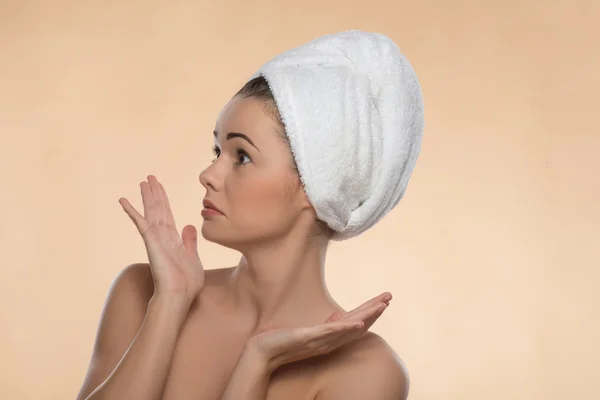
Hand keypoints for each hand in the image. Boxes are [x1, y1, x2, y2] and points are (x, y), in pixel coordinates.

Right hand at [119, 175, 204, 303]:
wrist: (179, 296)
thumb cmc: (187, 283)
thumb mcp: (193, 257)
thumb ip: (189, 241)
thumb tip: (188, 225)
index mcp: (173, 240)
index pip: (167, 215)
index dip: (164, 200)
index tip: (160, 187)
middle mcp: (163, 237)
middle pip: (158, 210)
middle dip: (155, 193)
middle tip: (150, 177)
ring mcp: (156, 239)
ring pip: (151, 212)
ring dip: (147, 196)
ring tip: (144, 181)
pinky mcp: (151, 242)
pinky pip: (140, 223)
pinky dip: (132, 211)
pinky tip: (123, 200)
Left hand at [246, 292, 391, 372]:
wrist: (263, 353)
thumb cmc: (284, 341)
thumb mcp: (309, 331)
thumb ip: (326, 325)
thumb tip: (339, 315)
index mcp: (330, 338)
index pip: (356, 322)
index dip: (371, 312)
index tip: (384, 300)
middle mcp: (329, 341)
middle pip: (358, 324)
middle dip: (374, 310)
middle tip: (389, 297)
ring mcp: (320, 340)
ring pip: (349, 328)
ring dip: (366, 317)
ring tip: (381, 306)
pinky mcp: (309, 337)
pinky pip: (330, 333)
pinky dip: (345, 328)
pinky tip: (357, 322)